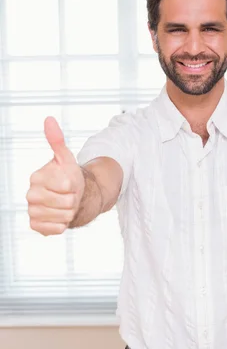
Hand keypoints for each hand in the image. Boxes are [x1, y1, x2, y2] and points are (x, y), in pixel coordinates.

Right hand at [26, 117, 84, 235]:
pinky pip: (57, 229)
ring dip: (70, 212)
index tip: (69, 183)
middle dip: (73, 199)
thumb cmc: (67, 177)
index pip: (66, 184)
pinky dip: (63, 225)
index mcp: (36, 177)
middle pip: (67, 202)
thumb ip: (57, 141)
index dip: (74, 184)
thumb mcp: (66, 159)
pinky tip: (59, 217)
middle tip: (68, 195)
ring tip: (65, 206)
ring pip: (64, 216)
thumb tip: (49, 119)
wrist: (68, 199)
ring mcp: (32, 211)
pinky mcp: (36, 226)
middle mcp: (30, 195)